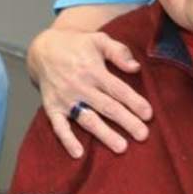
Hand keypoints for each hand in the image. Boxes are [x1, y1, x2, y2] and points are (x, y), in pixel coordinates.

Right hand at [27, 27, 151, 157]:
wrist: (43, 49)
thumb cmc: (76, 45)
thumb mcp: (98, 40)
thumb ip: (118, 51)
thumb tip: (135, 68)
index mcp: (93, 70)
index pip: (118, 89)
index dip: (134, 102)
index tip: (149, 115)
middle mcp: (80, 86)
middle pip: (107, 107)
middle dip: (126, 122)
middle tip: (143, 135)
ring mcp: (65, 99)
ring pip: (88, 119)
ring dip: (104, 134)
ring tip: (121, 147)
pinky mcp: (52, 108)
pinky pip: (59, 126)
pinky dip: (67, 140)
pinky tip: (78, 154)